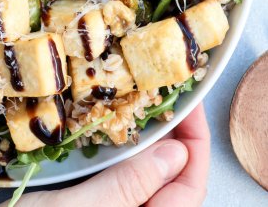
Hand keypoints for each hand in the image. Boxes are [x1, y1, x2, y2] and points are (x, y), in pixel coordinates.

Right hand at [7, 104, 209, 206]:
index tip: (189, 104)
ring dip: (149, 138)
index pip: (188, 187)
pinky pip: (121, 174)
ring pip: (146, 173)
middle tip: (167, 95)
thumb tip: (177, 153)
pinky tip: (114, 126)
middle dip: (174, 134)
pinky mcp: (95, 203)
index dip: (194, 143)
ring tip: (146, 103)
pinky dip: (123, 147)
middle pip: (172, 178)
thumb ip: (129, 186)